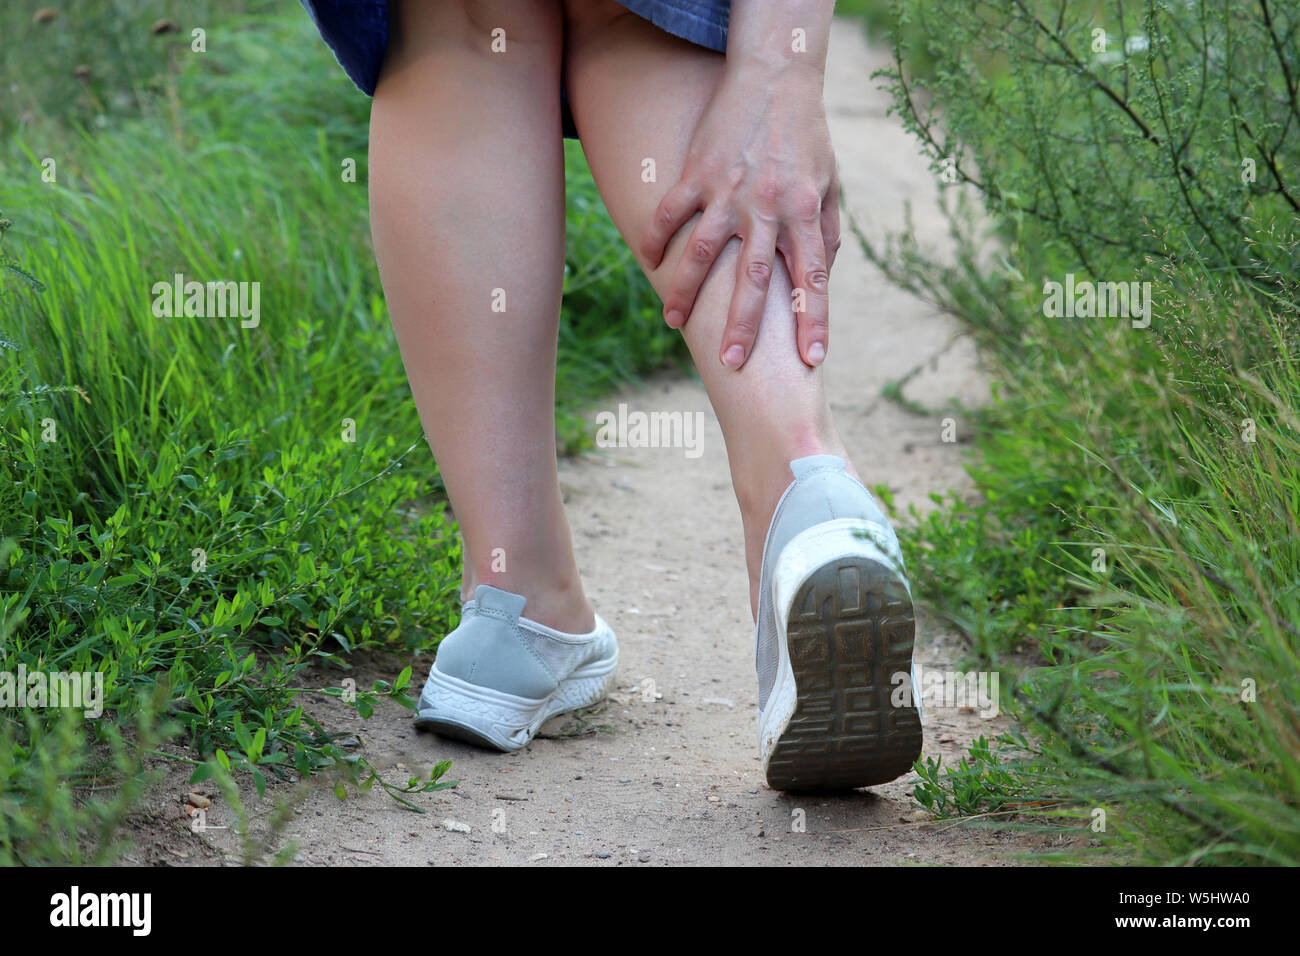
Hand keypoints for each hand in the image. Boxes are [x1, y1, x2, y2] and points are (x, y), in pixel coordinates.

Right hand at [637, 66, 840, 368]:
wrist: (777, 77)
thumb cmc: (807, 137)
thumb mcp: (830, 184)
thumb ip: (826, 231)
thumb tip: (821, 274)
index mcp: (805, 212)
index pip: (812, 278)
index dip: (813, 319)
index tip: (811, 358)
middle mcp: (767, 206)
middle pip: (754, 277)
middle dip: (744, 324)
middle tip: (733, 363)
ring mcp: (728, 190)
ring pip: (702, 251)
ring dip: (686, 291)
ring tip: (673, 322)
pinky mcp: (698, 172)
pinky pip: (671, 212)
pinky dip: (656, 238)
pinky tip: (648, 263)